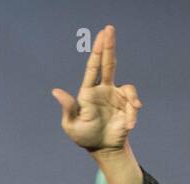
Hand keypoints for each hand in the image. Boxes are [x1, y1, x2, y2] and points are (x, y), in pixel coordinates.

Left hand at [51, 24, 141, 154]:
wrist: (103, 148)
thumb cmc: (84, 137)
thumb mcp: (72, 125)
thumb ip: (68, 108)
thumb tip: (56, 91)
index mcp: (88, 91)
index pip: (94, 67)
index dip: (98, 50)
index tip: (102, 33)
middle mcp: (104, 90)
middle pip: (109, 63)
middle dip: (109, 46)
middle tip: (109, 28)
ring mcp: (117, 97)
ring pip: (128, 88)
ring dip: (131, 100)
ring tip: (132, 114)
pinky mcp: (128, 106)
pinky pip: (134, 104)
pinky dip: (133, 114)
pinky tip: (129, 125)